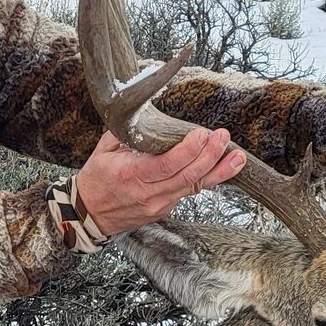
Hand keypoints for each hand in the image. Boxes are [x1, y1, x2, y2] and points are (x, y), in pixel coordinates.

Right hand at [75, 128, 244, 236]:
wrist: (88, 214)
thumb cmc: (96, 179)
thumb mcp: (104, 150)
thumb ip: (128, 132)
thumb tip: (148, 112)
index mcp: (132, 176)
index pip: (165, 164)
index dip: (187, 151)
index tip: (201, 134)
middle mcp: (148, 194)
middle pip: (186, 176)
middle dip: (209, 156)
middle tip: (223, 137)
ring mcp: (158, 205)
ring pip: (194, 187)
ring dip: (218, 171)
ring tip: (237, 157)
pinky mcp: (165, 209)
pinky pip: (189, 192)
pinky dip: (207, 179)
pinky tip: (223, 168)